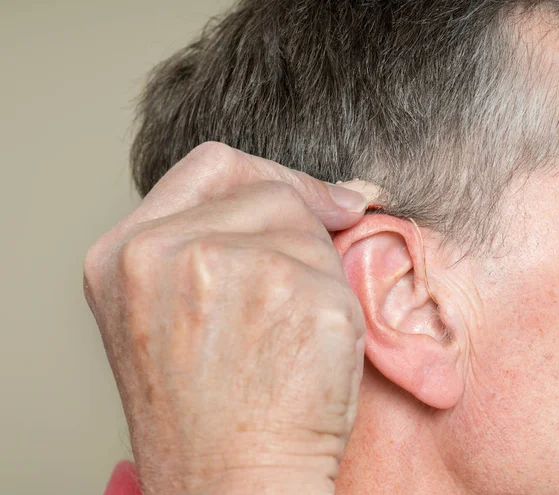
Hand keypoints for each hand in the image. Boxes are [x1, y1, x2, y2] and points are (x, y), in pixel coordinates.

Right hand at [84, 143, 378, 493]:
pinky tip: (311, 354)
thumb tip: (315, 194)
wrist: (229, 487)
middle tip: (295, 288)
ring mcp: (229, 268)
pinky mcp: (296, 292)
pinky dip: (341, 307)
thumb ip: (213, 240)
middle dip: (301, 227)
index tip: (312, 200)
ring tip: (285, 336)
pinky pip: (341, 272)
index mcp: (124, 254)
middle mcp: (165, 252)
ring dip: (317, 274)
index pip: (213, 167)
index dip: (267, 177)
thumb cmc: (203, 414)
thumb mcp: (167, 313)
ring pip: (309, 230)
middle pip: (267, 192)